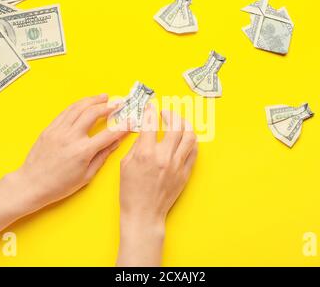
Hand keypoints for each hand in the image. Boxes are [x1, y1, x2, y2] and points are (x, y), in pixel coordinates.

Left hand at [9, 94, 128, 211]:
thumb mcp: (86, 176)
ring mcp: (58, 131)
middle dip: (108, 106)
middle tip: (118, 103)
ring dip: (93, 100)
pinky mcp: (49, 129)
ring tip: (104, 97)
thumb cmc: (59, 185)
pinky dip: (78, 105)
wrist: (31, 184)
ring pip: (78, 108)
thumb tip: (115, 143)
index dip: (123, 126)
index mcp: (82, 151)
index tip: (132, 120)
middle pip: (93, 113)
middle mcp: (71, 137)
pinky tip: (85, 103)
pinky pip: (66, 112)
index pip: (109, 133)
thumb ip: (102, 156)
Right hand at [117, 104, 197, 265]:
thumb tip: (144, 132)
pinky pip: (194, 151)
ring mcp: (177, 165)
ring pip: (189, 136)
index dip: (150, 111)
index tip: (151, 106)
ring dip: (185, 125)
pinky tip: (185, 137)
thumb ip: (136, 146)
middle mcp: (163, 157)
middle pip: (175, 125)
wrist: (144, 213)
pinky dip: (190, 141)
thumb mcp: (125, 165)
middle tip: (166, 113)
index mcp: (145, 154)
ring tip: (179, 122)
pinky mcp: (185, 173)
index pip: (150, 123)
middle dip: (171, 114)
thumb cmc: (131, 192)